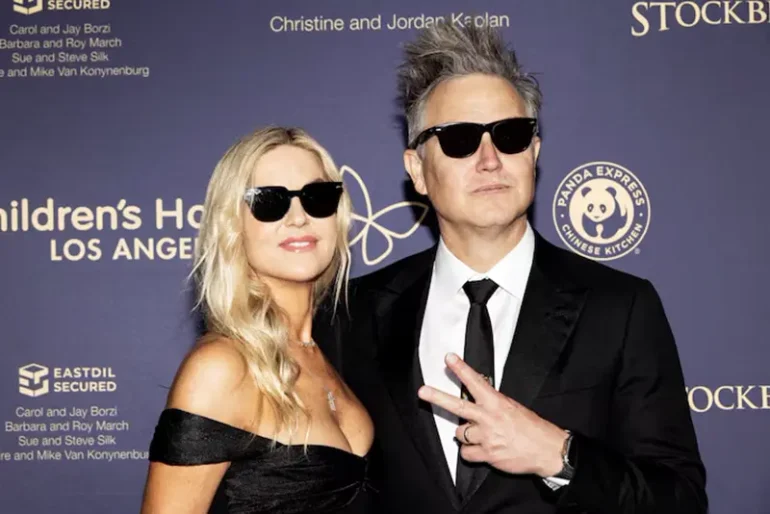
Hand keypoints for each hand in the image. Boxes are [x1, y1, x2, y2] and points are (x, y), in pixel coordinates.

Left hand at [417, 353, 568, 476]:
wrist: (547, 450)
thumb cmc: (532, 427)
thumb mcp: (513, 407)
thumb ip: (493, 403)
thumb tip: (477, 398)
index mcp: (497, 403)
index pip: (475, 382)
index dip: (461, 369)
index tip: (449, 358)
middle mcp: (489, 418)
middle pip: (457, 406)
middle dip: (438, 397)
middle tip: (423, 391)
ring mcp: (486, 437)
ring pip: (459, 433)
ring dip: (465, 434)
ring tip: (479, 434)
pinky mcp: (487, 455)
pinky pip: (466, 453)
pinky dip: (470, 451)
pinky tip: (481, 448)